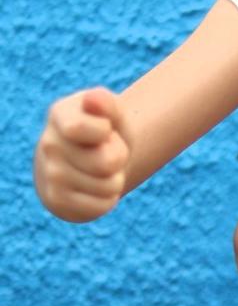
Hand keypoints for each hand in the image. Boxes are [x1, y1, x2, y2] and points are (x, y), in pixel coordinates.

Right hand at [35, 87, 131, 221]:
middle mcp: (49, 145)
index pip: (82, 129)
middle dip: (120, 157)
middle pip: (108, 162)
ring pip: (109, 186)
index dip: (107, 131)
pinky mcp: (57, 201)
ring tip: (102, 170)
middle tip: (108, 151)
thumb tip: (93, 99)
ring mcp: (50, 175)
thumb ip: (107, 104)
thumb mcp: (113, 114)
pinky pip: (102, 205)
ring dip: (115, 179)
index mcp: (61, 115)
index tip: (105, 128)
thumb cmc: (104, 132)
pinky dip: (109, 198)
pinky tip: (96, 188)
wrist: (84, 162)